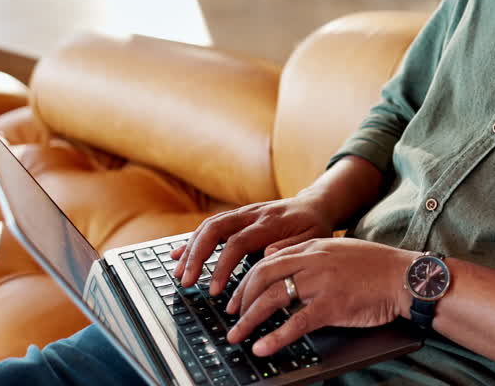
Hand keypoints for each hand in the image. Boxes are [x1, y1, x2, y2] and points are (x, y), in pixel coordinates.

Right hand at [170, 195, 334, 294]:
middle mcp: (253, 214)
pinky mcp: (238, 216)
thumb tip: (266, 255)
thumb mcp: (314, 239)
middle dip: (196, 255)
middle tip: (186, 281)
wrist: (316, 205)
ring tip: (179, 272)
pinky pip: (211, 225)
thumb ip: (291, 247)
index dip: (223, 266)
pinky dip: (193, 240)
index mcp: (270, 223)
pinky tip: (178, 254)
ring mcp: (243, 213)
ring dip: (191, 249)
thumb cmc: (315, 227)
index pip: (238, 243)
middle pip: (215, 229)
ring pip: (209, 225)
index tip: (214, 289)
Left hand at [225, 238, 415, 357]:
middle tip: (231, 315)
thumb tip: (273, 256)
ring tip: (236, 335)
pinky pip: (295, 323)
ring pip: (273, 298)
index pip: (268, 259)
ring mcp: (321, 283)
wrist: (404, 276)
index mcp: (313, 246)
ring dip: (249, 319)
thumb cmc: (376, 266)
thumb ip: (307, 252)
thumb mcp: (338, 249)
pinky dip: (275, 337)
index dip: (247, 280)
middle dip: (241, 298)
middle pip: (262, 276)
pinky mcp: (332, 306)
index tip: (237, 296)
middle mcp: (313, 261)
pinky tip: (262, 347)